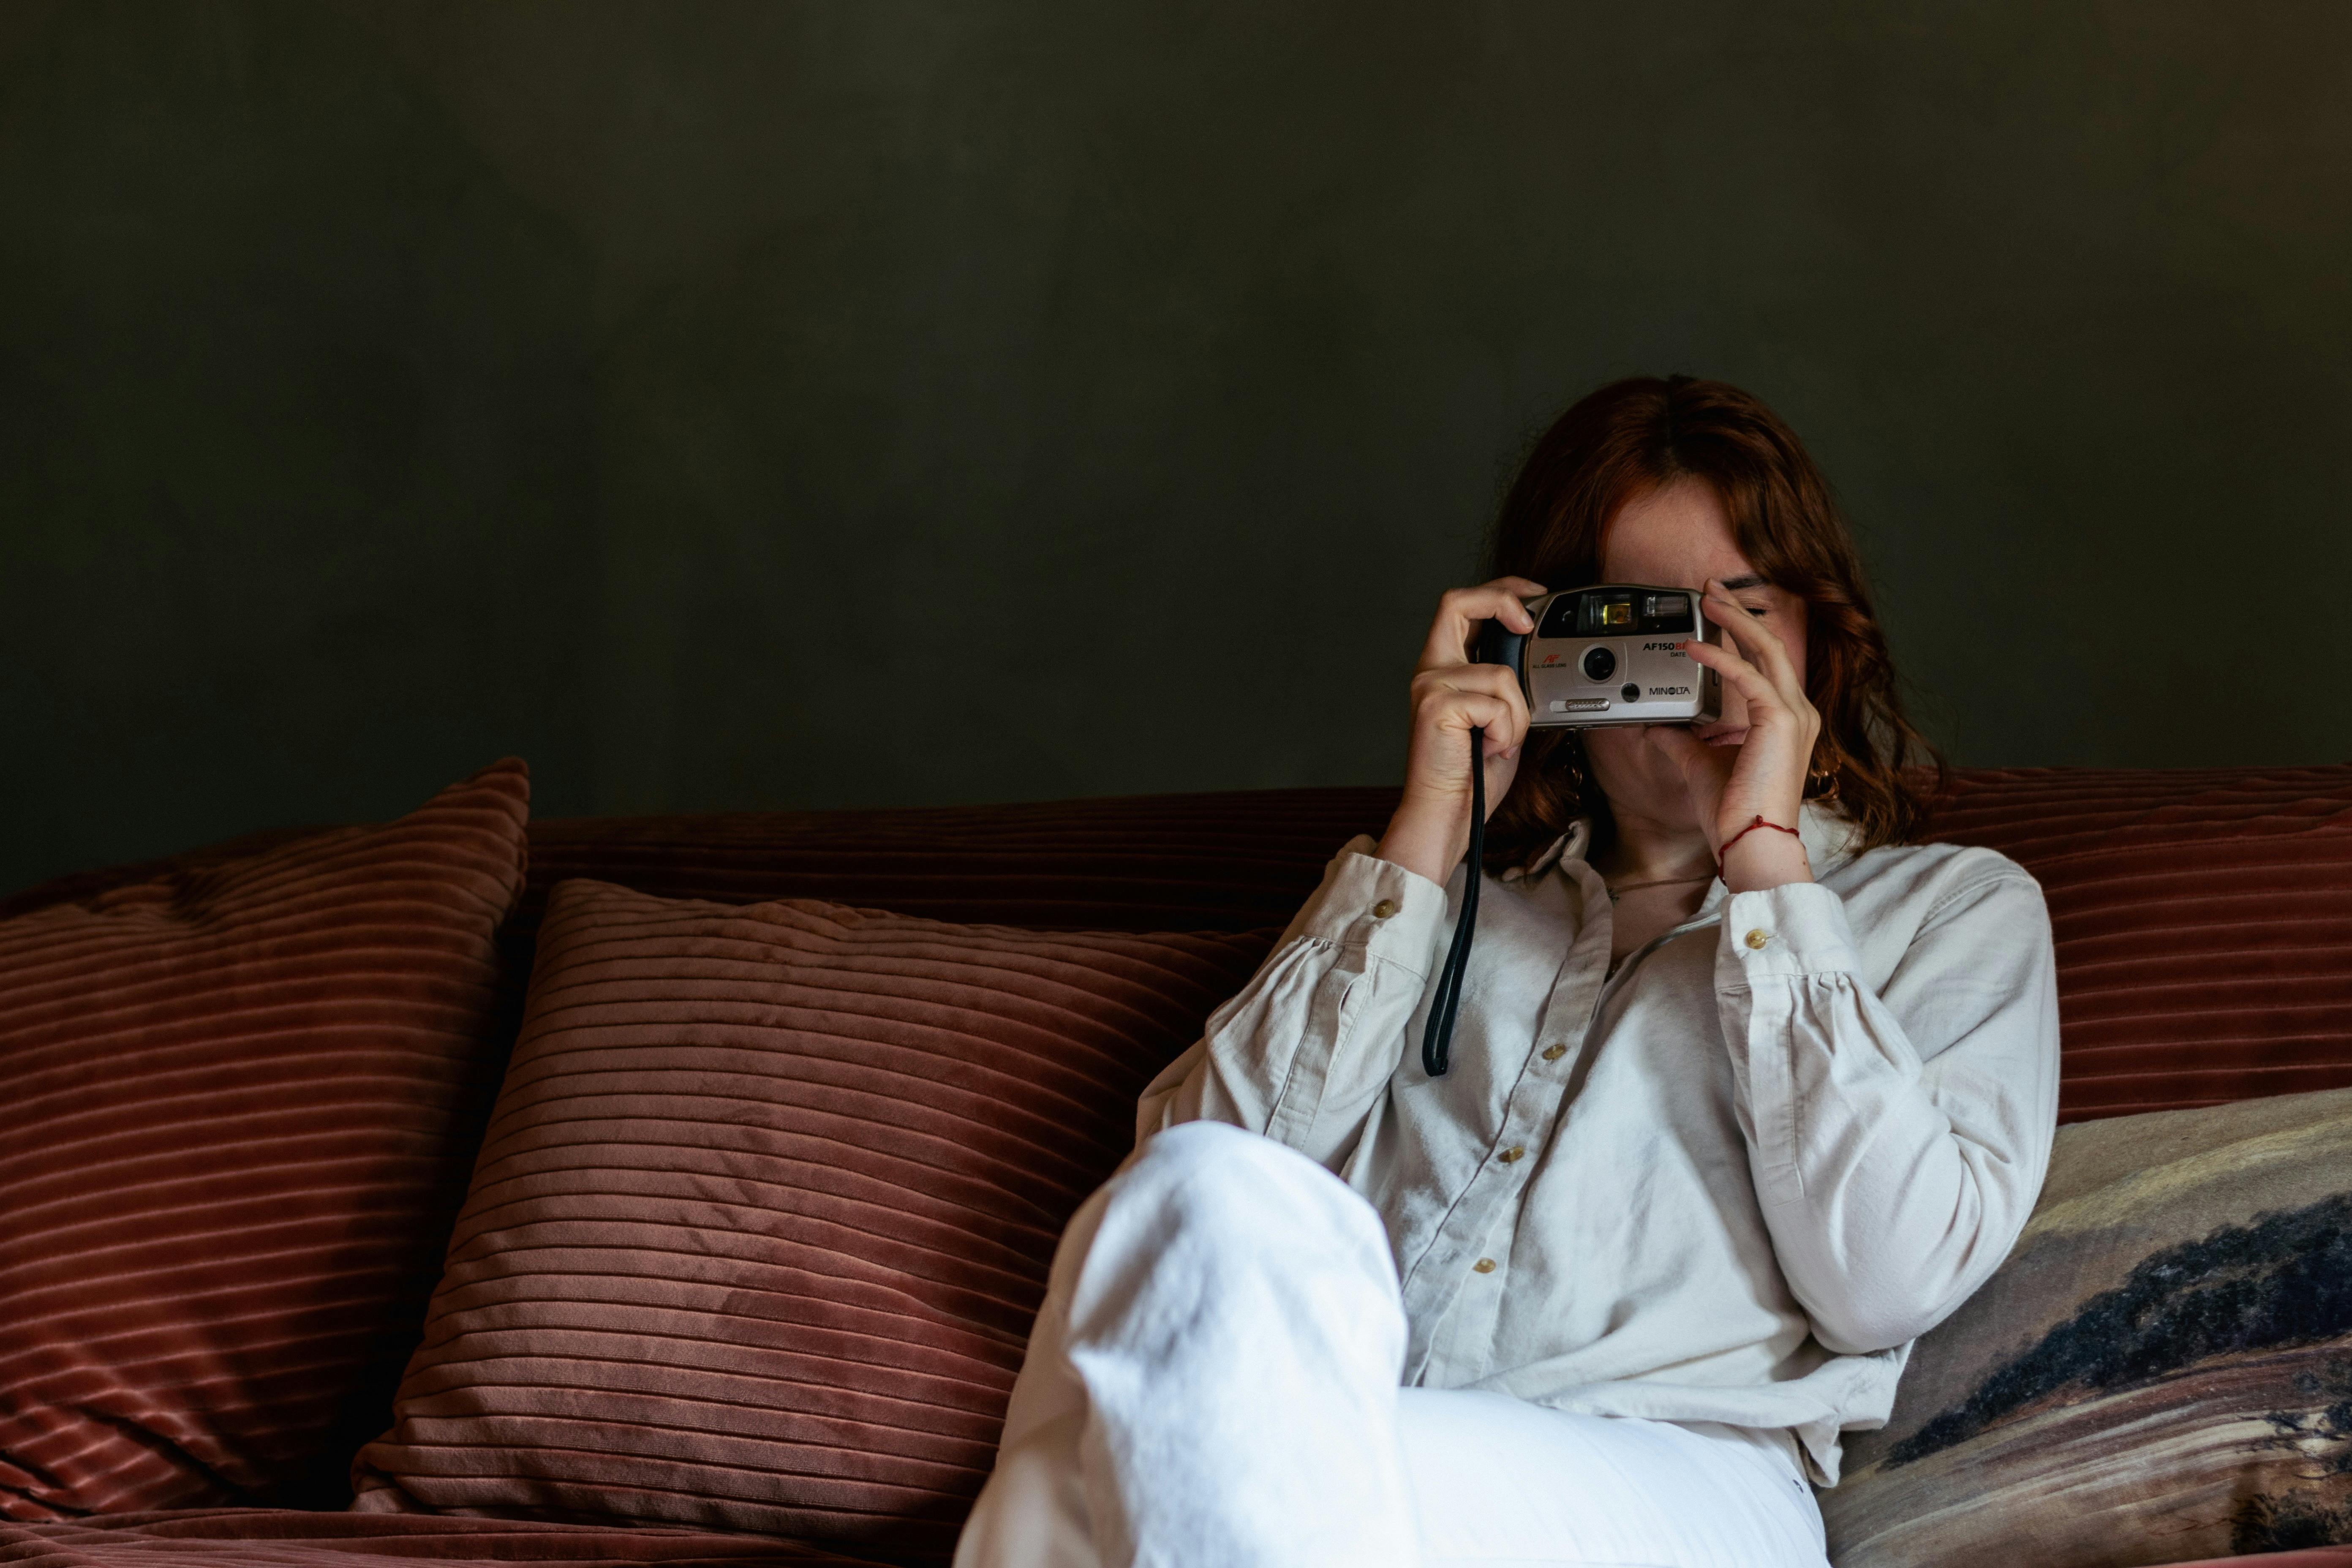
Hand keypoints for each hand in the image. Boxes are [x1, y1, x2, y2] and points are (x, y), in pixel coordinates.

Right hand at [1374, 578, 1543, 886]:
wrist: (1447, 814)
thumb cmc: (1472, 774)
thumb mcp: (1498, 716)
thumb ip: (1504, 681)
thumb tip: (1536, 655)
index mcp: (1442, 668)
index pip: (1460, 606)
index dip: (1497, 592)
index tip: (1530, 602)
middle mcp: (1430, 670)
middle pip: (1458, 602)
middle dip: (1503, 600)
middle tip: (1529, 621)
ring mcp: (1429, 685)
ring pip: (1500, 672)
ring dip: (1517, 712)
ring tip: (1501, 740)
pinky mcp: (1436, 705)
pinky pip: (1496, 702)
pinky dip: (1507, 730)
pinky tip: (1491, 749)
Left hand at [1644, 578, 1820, 891]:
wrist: (1751, 843)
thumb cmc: (1735, 812)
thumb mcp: (1699, 764)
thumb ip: (1682, 740)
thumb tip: (1659, 724)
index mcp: (1786, 721)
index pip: (1765, 664)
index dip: (1740, 633)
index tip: (1714, 615)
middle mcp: (1798, 713)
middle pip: (1771, 646)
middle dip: (1739, 613)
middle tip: (1710, 591)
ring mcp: (1795, 715)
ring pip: (1767, 650)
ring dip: (1733, 622)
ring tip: (1705, 602)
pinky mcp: (1781, 722)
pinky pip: (1748, 677)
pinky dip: (1720, 659)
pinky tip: (1694, 648)